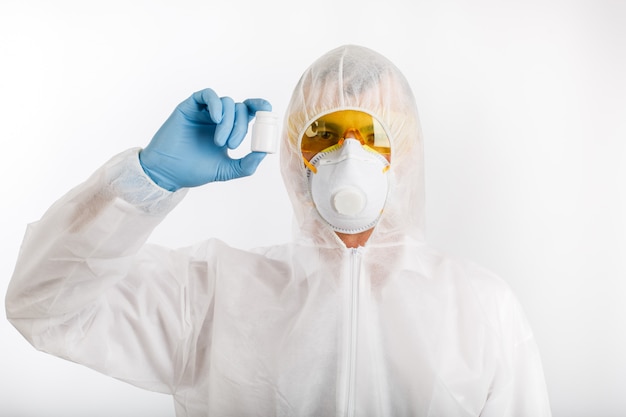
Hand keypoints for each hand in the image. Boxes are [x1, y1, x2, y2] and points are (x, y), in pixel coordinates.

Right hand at [139, 88, 271, 190]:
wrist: (167, 172)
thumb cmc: (194, 170)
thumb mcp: (226, 170)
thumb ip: (247, 164)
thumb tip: (264, 152)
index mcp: (229, 130)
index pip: (249, 112)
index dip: (260, 106)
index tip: (268, 112)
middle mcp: (218, 118)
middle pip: (240, 109)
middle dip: (241, 126)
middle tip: (232, 144)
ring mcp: (204, 112)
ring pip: (227, 103)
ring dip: (229, 122)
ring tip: (219, 141)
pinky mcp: (190, 107)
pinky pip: (208, 95)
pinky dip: (216, 104)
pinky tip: (216, 119)